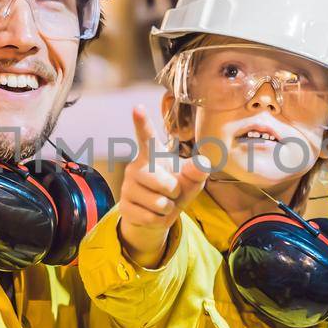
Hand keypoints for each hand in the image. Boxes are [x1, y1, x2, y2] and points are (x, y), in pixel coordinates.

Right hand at [118, 106, 208, 268]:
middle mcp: (135, 167)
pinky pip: (151, 217)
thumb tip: (203, 162)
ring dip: (167, 208)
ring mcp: (127, 187)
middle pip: (164, 183)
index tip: (137, 107)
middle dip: (174, 192)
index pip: (146, 137)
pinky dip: (159, 220)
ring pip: (158, 203)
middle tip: (170, 192)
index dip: (142, 122)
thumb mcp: (190, 182)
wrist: (153, 216)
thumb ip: (197, 172)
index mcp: (152, 155)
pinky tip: (153, 214)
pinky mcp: (124, 207)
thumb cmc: (173, 191)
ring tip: (161, 203)